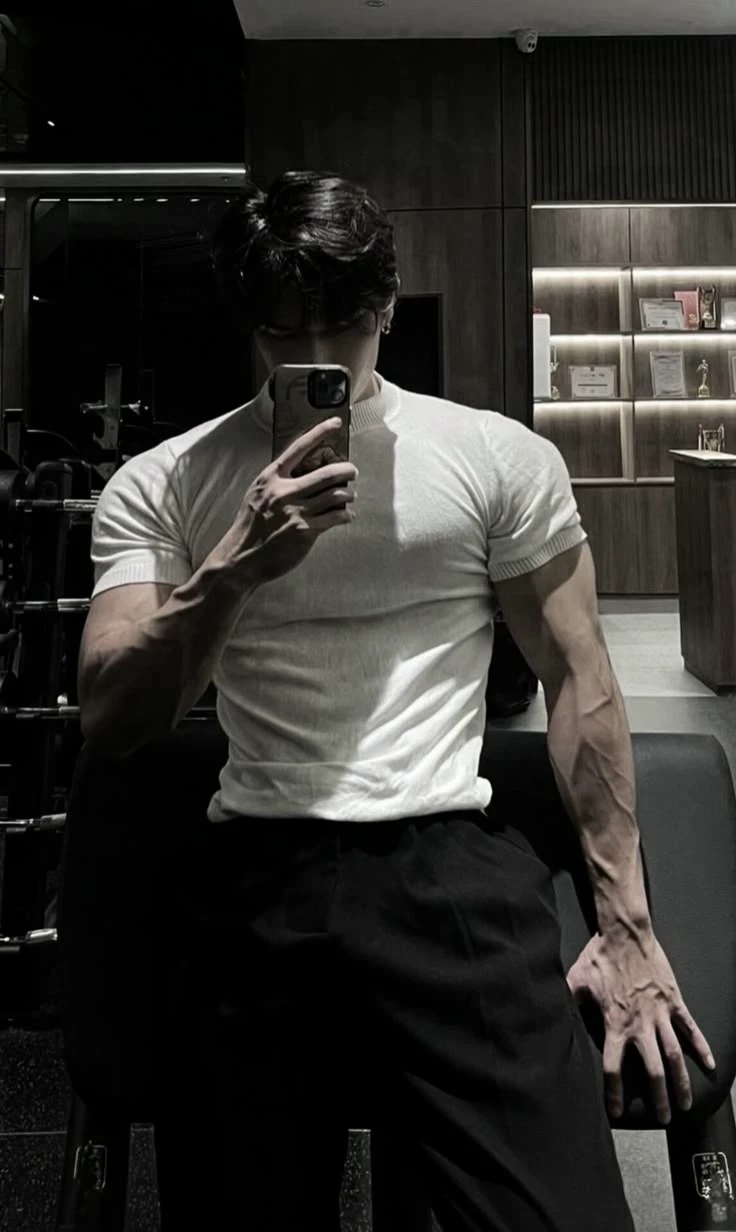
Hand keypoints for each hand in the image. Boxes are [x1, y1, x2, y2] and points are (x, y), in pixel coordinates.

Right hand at [230, 417, 357, 584]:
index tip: (336, 424)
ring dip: (348, 495)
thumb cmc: (250, 527)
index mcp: (271, 478)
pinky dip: (345, 515)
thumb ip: (278, 482)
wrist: (241, 557)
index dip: (320, 433)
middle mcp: (284, 491)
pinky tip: (345, 516)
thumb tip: (305, 471)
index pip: (299, 448)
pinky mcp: (305, 531)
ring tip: (348, 497)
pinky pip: (336, 517)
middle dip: (347, 470)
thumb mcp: (257, 495)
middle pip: (328, 473)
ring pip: (337, 495)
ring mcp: (296, 511)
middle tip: (352, 472)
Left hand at [567, 930, 715, 1124]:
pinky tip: (710, 1065)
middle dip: (659, 1097)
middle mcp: (640, 1024)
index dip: (614, 1092)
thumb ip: (568, 1004)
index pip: (613, 1067)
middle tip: (663, 1119)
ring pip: (674, 1055)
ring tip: (686, 1103)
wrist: (625, 933)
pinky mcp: (674, 1001)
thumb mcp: (575, 982)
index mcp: (614, 1023)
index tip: (616, 1111)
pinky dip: (702, 1047)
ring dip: (681, 1081)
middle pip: (653, 1070)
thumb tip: (550, 1018)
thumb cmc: (598, 957)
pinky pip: (691, 1029)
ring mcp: (660, 1013)